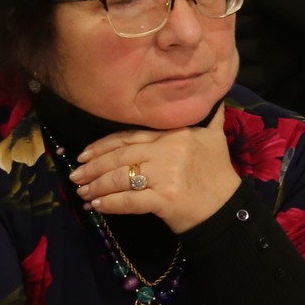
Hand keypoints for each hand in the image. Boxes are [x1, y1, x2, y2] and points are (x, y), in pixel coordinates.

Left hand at [72, 109, 238, 233]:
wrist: (228, 209)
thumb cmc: (218, 173)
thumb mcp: (215, 138)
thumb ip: (210, 116)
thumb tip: (214, 95)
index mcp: (176, 133)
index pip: (130, 135)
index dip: (103, 145)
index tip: (84, 154)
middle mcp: (168, 150)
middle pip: (120, 156)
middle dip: (93, 167)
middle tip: (76, 176)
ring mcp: (166, 174)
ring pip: (120, 177)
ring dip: (97, 186)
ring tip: (83, 193)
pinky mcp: (164, 198)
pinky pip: (128, 200)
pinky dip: (110, 204)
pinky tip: (98, 206)